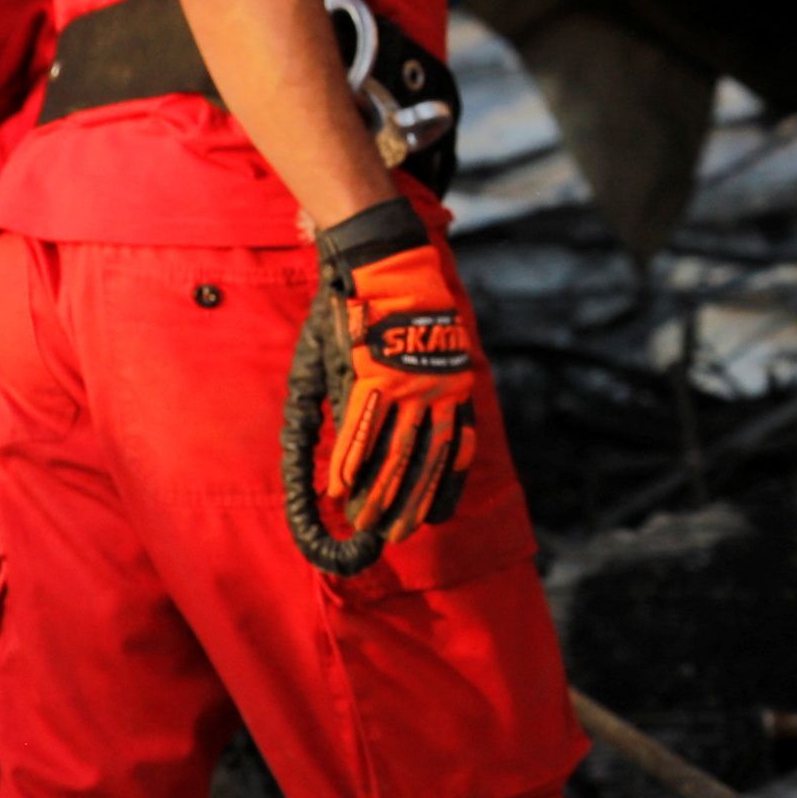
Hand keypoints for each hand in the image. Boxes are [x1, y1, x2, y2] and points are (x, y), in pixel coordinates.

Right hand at [287, 205, 481, 568]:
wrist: (387, 262)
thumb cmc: (399, 309)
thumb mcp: (428, 350)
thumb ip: (421, 393)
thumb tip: (416, 421)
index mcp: (454, 387)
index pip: (454, 448)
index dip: (443, 487)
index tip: (434, 518)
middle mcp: (437, 392)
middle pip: (424, 459)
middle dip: (409, 501)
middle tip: (396, 534)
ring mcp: (406, 385)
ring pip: (394, 451)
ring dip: (379, 491)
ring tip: (367, 522)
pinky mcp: (373, 375)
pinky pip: (361, 426)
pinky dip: (351, 459)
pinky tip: (342, 487)